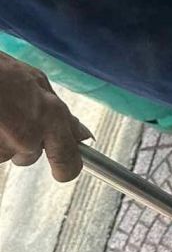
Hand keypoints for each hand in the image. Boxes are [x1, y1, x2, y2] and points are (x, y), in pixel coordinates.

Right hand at [0, 54, 91, 181]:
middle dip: (21, 142)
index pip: (68, 162)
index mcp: (51, 116)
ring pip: (5, 154)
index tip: (64, 171)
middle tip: (8, 114)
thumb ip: (59, 113)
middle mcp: (28, 137)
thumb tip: (82, 136)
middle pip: (30, 156)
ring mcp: (2, 149)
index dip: (66, 168)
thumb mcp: (34, 81)